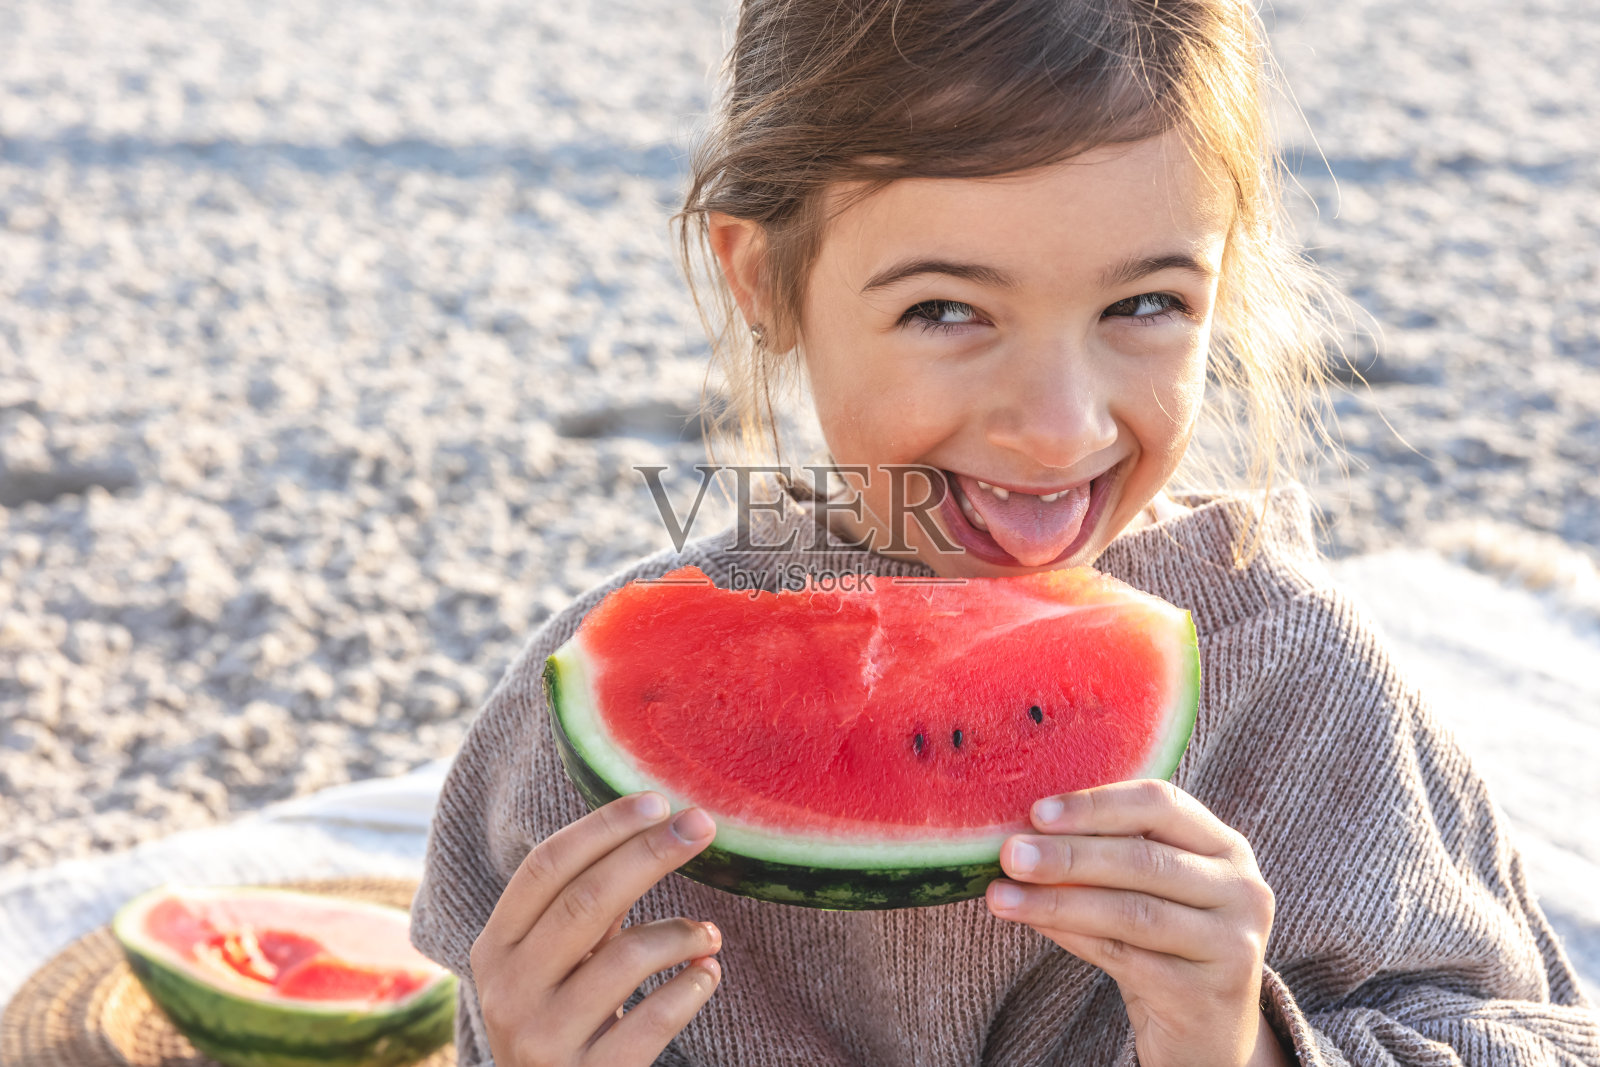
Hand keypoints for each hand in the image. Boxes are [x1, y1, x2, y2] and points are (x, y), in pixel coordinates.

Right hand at [469, 792, 722, 1065]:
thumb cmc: (563, 1017)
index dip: (602, 828)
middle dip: (651, 854)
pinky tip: (706, 973)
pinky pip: (654, 1019)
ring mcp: (544, 1038)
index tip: (656, 801)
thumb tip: (656, 826)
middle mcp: (509, 990)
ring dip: (682, 932)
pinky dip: (691, 987)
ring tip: (709, 935)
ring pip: (627, 958)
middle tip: (701, 825)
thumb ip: (585, 907)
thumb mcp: (554, 962)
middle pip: (586, 900)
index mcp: (496, 946)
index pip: (544, 867)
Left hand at [985, 779, 1288, 1066]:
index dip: (1096, 805)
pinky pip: (1126, 958)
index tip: (1036, 812)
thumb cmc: (1165, 945)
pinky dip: (1073, 937)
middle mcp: (1242, 890)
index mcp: (1225, 847)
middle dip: (1068, 855)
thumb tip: (1024, 832)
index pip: (1160, 804)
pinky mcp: (1206, 994)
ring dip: (1058, 901)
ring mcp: (1231, 945)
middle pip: (1143, 860)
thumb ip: (1110, 854)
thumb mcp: (1151, 891)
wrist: (1207, 1033)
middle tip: (1009, 853)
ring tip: (1001, 895)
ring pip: (1131, 912)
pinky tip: (1035, 924)